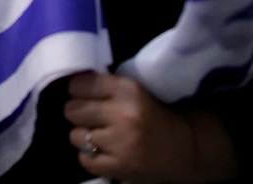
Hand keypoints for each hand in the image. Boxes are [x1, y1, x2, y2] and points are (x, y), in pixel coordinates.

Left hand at [63, 72, 236, 182]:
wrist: (183, 147)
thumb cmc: (152, 115)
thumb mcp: (133, 91)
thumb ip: (104, 86)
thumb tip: (69, 84)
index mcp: (127, 90)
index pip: (78, 85)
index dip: (79, 92)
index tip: (86, 97)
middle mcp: (122, 114)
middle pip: (72, 110)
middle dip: (80, 114)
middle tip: (94, 118)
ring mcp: (121, 142)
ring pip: (75, 135)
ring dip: (84, 137)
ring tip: (101, 136)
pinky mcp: (120, 166)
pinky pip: (84, 159)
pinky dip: (90, 156)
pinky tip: (104, 152)